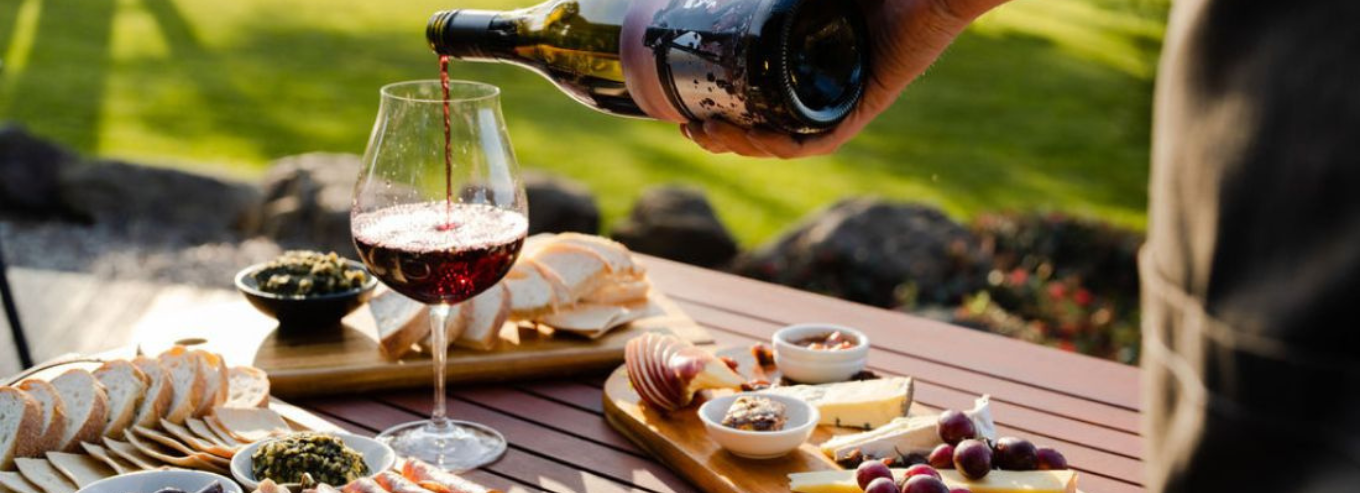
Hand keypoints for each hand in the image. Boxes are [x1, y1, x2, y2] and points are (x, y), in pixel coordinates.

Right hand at [682, 0, 1003, 157]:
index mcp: (810, 66)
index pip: (760, 103)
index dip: (723, 115)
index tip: (688, 111)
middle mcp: (826, 88)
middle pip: (767, 128)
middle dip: (724, 138)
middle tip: (690, 128)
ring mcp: (847, 98)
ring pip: (788, 141)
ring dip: (746, 145)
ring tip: (709, 135)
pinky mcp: (868, 101)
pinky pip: (824, 137)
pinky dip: (789, 143)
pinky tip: (760, 139)